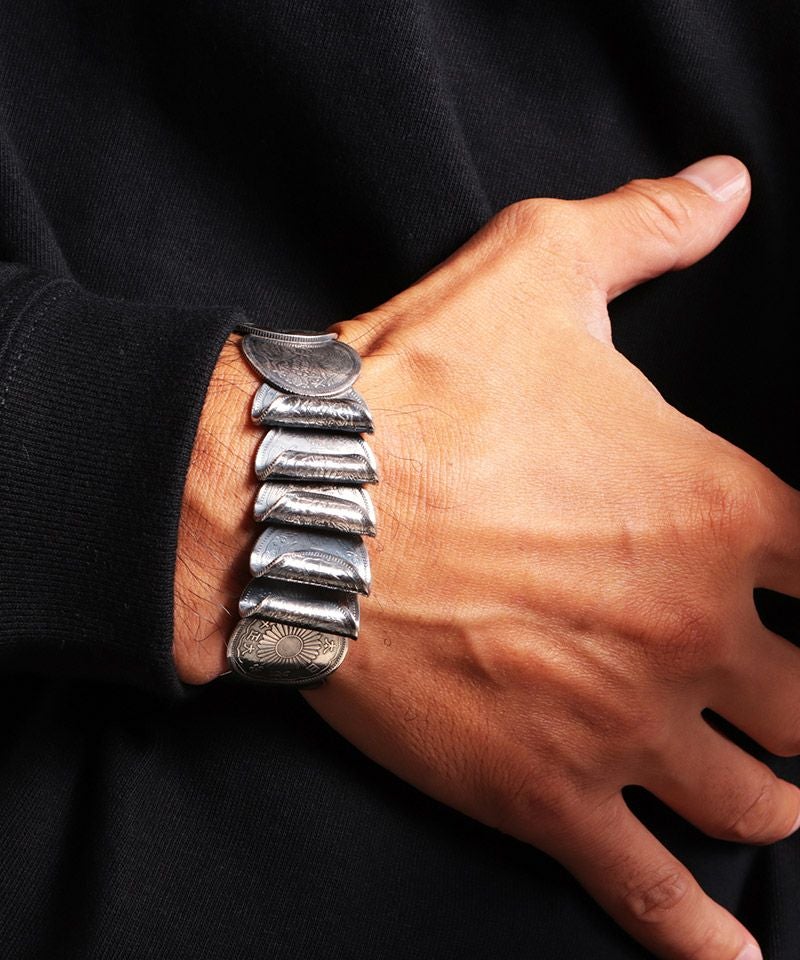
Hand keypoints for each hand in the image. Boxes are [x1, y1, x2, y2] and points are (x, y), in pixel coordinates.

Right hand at [176, 155, 799, 959]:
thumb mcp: (541, 270)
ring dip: (775, 794)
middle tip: (783, 695)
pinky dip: (700, 936)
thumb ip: (651, 227)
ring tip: (759, 783)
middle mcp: (694, 631)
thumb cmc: (421, 390)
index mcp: (721, 512)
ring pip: (762, 804)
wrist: (293, 501)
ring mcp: (624, 725)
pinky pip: (650, 890)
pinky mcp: (544, 791)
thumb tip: (724, 184)